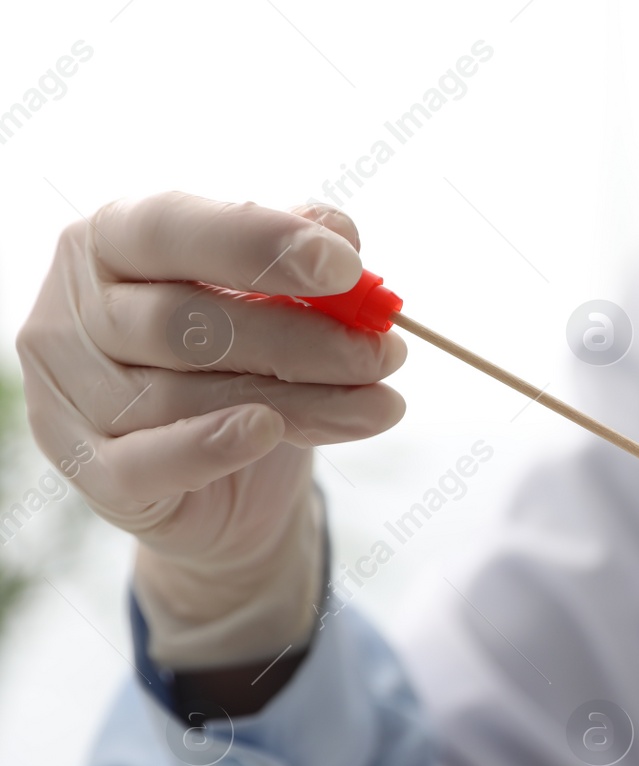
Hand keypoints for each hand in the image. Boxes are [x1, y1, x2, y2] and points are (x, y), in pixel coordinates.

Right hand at [17, 193, 405, 667]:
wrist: (230, 482)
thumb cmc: (247, 364)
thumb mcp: (275, 300)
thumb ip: (298, 260)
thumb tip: (338, 232)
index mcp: (108, 242)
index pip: (169, 227)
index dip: (257, 241)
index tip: (347, 267)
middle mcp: (72, 312)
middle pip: (185, 321)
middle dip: (303, 338)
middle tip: (387, 352)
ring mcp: (69, 395)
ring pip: (184, 394)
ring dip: (302, 400)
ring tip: (382, 402)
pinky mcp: (91, 471)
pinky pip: (148, 463)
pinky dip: (212, 446)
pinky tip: (271, 431)